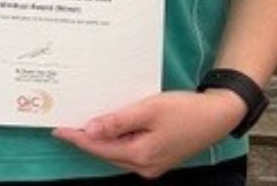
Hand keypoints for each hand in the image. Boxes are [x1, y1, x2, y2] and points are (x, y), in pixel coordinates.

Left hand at [52, 90, 245, 178]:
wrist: (217, 116)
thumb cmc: (185, 110)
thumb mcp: (149, 109)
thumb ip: (117, 121)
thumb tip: (90, 130)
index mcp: (140, 156)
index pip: (99, 147)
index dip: (78, 138)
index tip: (58, 130)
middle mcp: (144, 166)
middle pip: (106, 153)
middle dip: (87, 140)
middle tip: (67, 125)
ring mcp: (152, 165)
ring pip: (117, 153)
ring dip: (101, 140)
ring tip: (84, 124)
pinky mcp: (158, 158)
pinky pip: (129, 151)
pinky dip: (117, 140)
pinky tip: (112, 127)